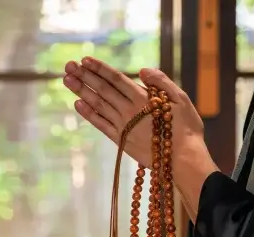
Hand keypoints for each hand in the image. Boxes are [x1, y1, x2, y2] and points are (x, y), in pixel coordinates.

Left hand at [63, 57, 217, 221]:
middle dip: (85, 76)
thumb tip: (142, 70)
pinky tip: (78, 104)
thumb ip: (162, 82)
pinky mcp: (122, 141)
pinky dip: (89, 114)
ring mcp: (124, 127)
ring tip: (67, 80)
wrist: (184, 160)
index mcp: (144, 99)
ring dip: (81, 91)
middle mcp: (130, 111)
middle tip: (68, 65)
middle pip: (103, 90)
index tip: (85, 59)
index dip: (100, 69)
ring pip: (99, 105)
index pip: (117, 79)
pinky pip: (101, 125)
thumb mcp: (181, 99)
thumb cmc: (187, 129)